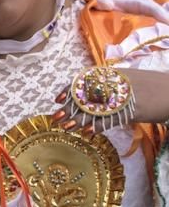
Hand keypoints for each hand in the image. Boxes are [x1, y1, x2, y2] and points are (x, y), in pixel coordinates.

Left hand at [53, 67, 168, 131]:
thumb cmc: (151, 86)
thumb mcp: (127, 79)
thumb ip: (109, 84)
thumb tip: (90, 94)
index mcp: (112, 74)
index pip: (84, 81)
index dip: (69, 90)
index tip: (57, 99)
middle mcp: (114, 84)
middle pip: (86, 96)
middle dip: (69, 108)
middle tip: (56, 117)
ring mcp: (123, 97)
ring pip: (96, 109)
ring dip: (79, 119)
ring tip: (65, 127)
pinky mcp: (133, 110)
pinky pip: (111, 119)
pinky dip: (98, 125)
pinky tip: (87, 132)